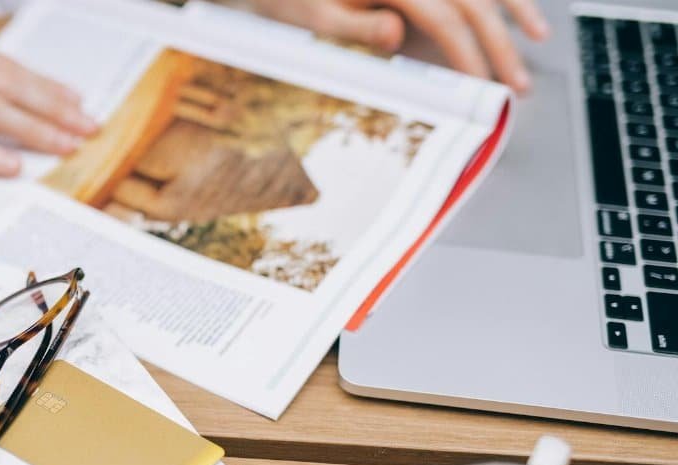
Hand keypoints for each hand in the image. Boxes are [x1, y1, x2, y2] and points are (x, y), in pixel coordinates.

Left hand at [252, 0, 549, 92]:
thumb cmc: (297, 1)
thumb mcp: (316, 19)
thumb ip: (356, 26)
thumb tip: (395, 32)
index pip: (445, 16)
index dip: (468, 51)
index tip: (483, 83)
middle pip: (472, 1)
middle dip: (500, 43)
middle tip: (519, 85)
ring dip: (514, 7)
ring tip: (538, 37)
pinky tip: (520, 10)